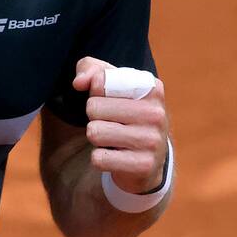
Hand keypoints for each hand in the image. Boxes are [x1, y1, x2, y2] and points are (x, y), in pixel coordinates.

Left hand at [73, 56, 169, 194]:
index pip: (100, 81)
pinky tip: (115, 157)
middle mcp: (156, 113)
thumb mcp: (110, 85)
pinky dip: (99, 159)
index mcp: (151, 87)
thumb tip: (79, 83)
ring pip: (94, 132)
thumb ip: (91, 69)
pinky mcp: (143, 166)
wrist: (147, 159)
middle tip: (110, 123)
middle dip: (94, 117)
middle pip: (93, 107)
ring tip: (112, 139)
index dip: (95, 93)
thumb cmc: (123, 113)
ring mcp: (152, 141)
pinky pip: (99, 158)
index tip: (108, 100)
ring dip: (96, 137)